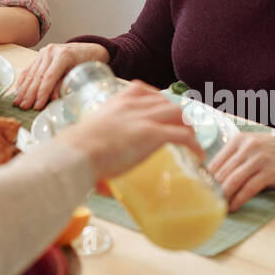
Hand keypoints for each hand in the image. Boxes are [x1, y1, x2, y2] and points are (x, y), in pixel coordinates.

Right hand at [12, 42, 108, 109]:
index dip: (42, 93)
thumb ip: (64, 85)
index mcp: (63, 56)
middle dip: (30, 94)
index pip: (49, 77)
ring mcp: (44, 53)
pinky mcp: (39, 56)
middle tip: (24, 107)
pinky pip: (29, 69)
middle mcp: (51, 52)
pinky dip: (23, 82)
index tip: (37, 106)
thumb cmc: (87, 63)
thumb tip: (52, 100)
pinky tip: (19, 91)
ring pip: (31, 73)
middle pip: (37, 76)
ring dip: (23, 89)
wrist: (88, 50)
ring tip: (18, 102)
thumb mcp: (79, 75)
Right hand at [57, 81, 201, 182]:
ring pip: (178, 113)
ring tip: (191, 139)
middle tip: (179, 128)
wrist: (77, 153)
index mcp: (114, 103)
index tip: (158, 108)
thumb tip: (98, 184)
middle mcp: (132, 106)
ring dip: (187, 125)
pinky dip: (194, 144)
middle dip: (175, 113)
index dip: (154, 98)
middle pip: (164, 101)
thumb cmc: (75, 150)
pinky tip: (198, 154)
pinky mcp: (153, 135)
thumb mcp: (86, 138)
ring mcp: (144, 119)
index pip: (140, 89)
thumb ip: (94, 152)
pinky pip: (183, 136)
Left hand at [206, 130, 274, 211]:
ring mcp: (258, 160)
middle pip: (223, 171)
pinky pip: (249, 188)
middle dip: (213, 187)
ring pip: (233, 180)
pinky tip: (233, 206)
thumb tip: (214, 174)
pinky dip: (239, 199)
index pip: (216, 160)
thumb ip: (234, 156)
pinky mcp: (269, 172)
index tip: (200, 187)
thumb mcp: (251, 144)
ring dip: (223, 194)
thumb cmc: (273, 148)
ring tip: (217, 204)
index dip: (206, 176)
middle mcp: (246, 148)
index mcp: (238, 140)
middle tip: (205, 199)